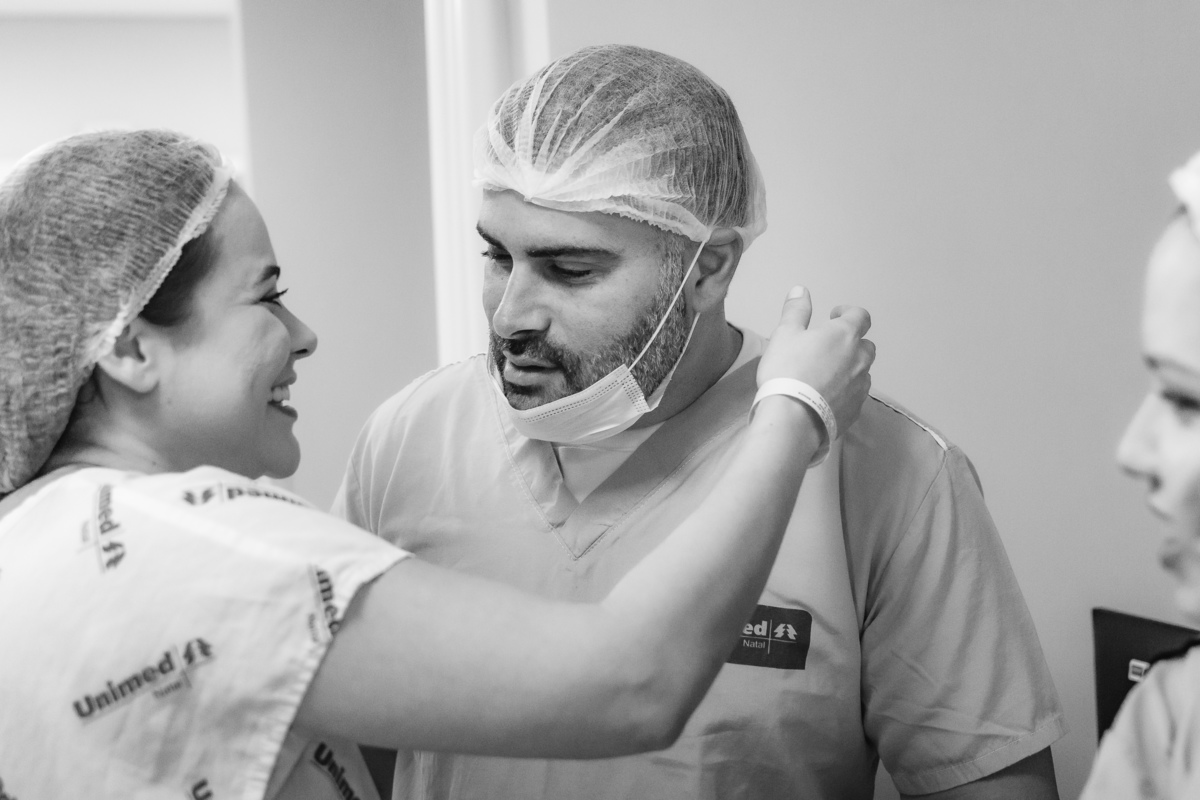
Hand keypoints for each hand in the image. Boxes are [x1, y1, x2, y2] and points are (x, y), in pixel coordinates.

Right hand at [757, 286, 874, 436]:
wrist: (793, 418)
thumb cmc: (787, 370)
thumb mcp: (784, 334)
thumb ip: (796, 310)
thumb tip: (801, 290)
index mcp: (845, 335)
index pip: (861, 316)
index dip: (849, 312)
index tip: (833, 316)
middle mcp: (859, 358)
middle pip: (865, 345)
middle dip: (852, 342)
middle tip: (829, 347)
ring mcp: (861, 386)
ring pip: (862, 371)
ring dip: (850, 368)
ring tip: (827, 374)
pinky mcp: (856, 409)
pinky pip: (856, 394)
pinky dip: (846, 391)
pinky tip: (828, 396)